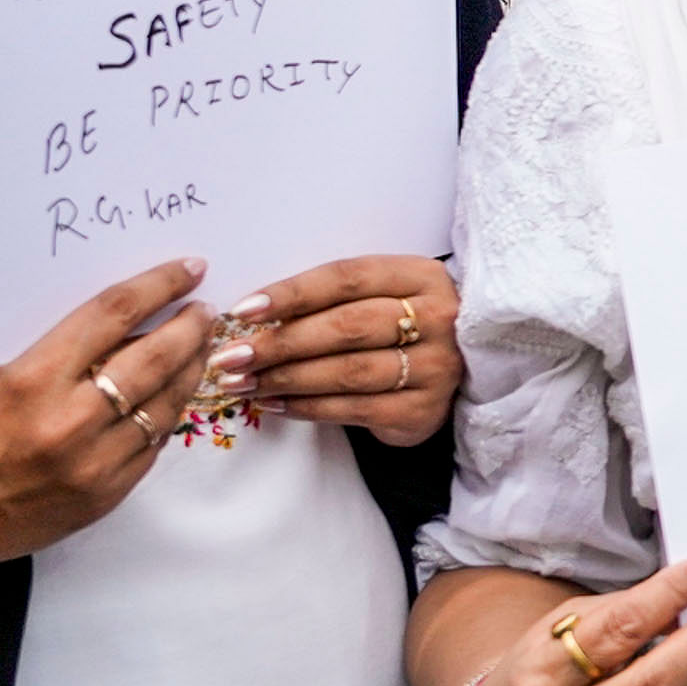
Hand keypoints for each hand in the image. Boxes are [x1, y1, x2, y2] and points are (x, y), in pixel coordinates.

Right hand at [0, 256, 214, 596]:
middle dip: (191, 327)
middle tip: (205, 310)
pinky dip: (166, 415)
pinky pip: (153, 446)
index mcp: (32, 381)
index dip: (158, 285)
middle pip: (155, 357)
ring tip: (200, 348)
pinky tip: (172, 396)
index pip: (113, 315)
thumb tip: (120, 329)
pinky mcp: (104, 497)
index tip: (186, 269)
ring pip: (167, 404)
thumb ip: (57, 357)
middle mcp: (68, 422)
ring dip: (190, 370)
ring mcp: (92, 464)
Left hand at [207, 253, 461, 442]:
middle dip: (281, 343)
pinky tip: (274, 404)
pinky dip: (307, 408)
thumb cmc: (400, 324)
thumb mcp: (379, 295)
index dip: (292, 293)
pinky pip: (354, 409)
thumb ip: (331, 300)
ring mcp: (435, 367)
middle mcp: (437, 318)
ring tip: (242, 383)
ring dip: (286, 379)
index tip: (242, 311)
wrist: (456, 369)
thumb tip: (252, 317)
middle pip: (347, 326)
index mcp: (421, 275)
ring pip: (348, 371)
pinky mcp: (424, 410)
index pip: (347, 278)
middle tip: (230, 357)